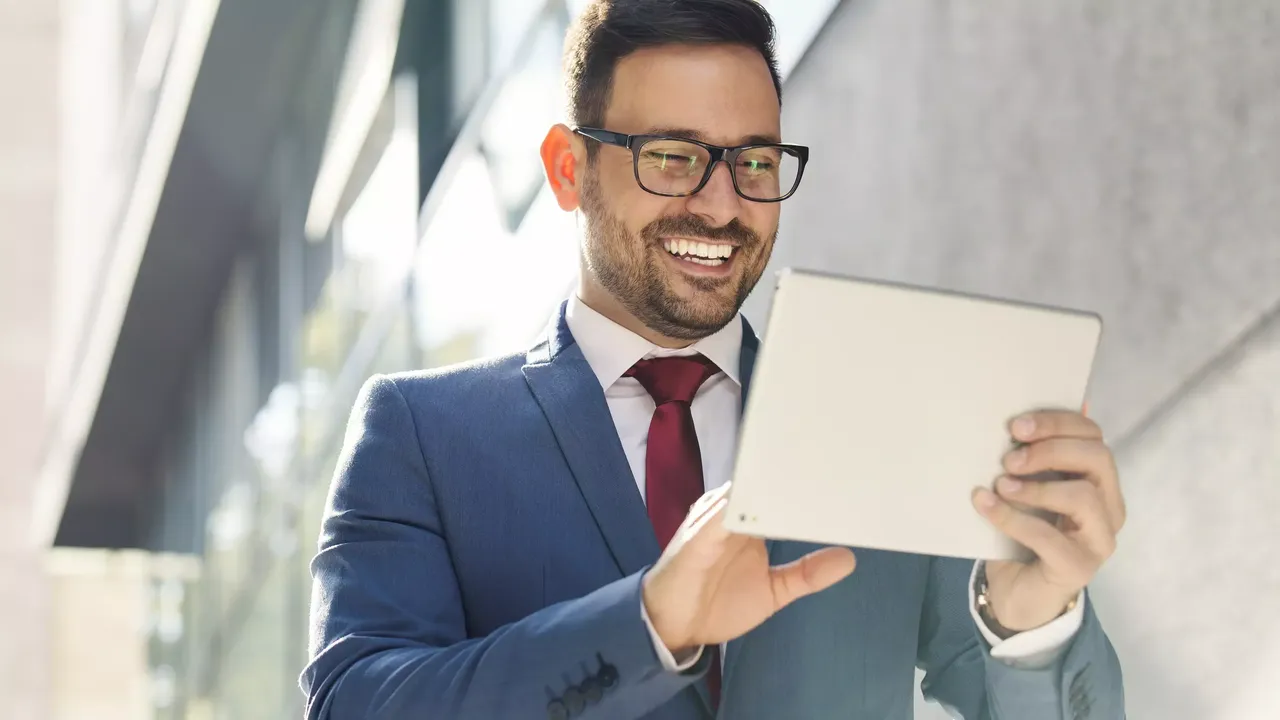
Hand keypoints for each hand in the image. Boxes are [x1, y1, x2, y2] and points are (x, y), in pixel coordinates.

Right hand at [642, 483, 856, 654]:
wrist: (672, 626)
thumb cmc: (718, 602)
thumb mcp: (773, 590)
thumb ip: (806, 574)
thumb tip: (849, 558)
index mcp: (749, 521)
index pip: (781, 493)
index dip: (808, 485)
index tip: (843, 477)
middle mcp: (731, 514)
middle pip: (764, 484)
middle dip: (794, 477)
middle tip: (832, 466)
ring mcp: (713, 520)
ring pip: (746, 492)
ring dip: (772, 485)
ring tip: (806, 474)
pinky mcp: (699, 536)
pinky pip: (722, 515)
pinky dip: (743, 507)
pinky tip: (766, 504)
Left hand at [972, 410, 1126, 631]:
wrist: (1016, 594)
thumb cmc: (1023, 535)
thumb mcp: (1027, 491)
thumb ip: (1033, 461)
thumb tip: (1019, 421)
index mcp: (1101, 482)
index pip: (1094, 437)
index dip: (1058, 423)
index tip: (1016, 425)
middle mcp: (1110, 509)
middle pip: (1098, 459)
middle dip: (1052, 449)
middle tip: (1009, 457)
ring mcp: (1099, 540)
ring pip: (1084, 497)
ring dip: (1036, 486)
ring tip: (1001, 485)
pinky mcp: (1079, 568)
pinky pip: (1049, 537)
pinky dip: (1012, 518)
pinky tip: (985, 505)